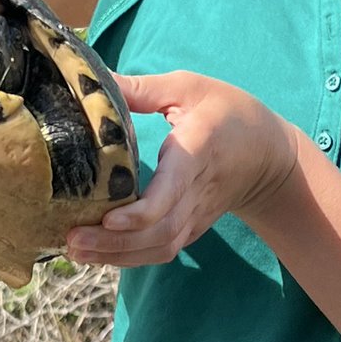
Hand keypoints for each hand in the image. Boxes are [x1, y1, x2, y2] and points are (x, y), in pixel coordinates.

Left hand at [66, 71, 298, 267]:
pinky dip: (130, 258)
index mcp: (199, 150)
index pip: (173, 190)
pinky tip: (98, 253)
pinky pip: (162, 251)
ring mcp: (198, 214)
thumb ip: (142, 88)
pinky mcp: (193, 227)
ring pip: (160, 247)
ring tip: (76, 250)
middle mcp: (199, 190)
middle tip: (72, 239)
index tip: (108, 218)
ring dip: (117, 255)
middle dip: (115, 242)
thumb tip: (91, 83)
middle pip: (160, 230)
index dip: (141, 212)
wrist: (268, 155)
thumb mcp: (190, 87)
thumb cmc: (228, 112)